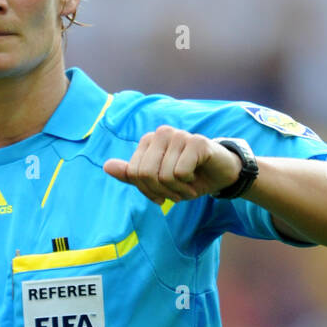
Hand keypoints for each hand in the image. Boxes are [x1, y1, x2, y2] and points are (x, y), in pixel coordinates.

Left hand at [103, 126, 240, 204]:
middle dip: (162, 192)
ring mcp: (179, 135)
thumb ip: (132, 174)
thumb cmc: (188, 177)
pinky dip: (188, 184)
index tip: (162, 193)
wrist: (220, 175)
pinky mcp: (197, 142)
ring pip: (164, 176)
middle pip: (146, 174)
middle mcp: (162, 133)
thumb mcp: (157, 181)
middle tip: (176, 192)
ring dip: (177, 191)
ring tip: (188, 186)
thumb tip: (106, 166)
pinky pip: (180, 172)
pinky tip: (196, 178)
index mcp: (149, 140)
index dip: (148, 191)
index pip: (135, 173)